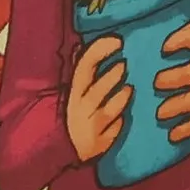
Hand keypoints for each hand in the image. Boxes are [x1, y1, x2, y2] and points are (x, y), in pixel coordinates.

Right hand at [66, 34, 129, 162]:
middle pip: (98, 90)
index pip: (85, 65)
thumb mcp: (73, 91)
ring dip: (121, 98)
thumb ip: (83, 71)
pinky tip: (123, 115)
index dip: (101, 50)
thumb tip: (86, 44)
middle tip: (124, 64)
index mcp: (72, 91)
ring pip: (109, 111)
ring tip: (129, 89)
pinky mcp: (100, 144)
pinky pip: (114, 130)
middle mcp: (80, 109)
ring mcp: (91, 127)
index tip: (117, 41)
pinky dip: (119, 123)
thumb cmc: (71, 112)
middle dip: (112, 76)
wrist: (59, 149)